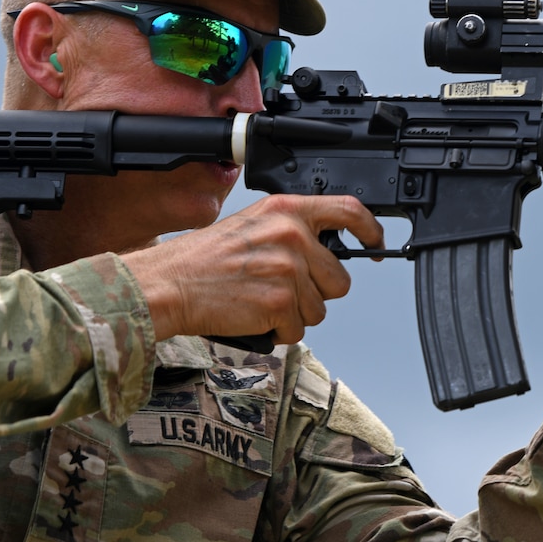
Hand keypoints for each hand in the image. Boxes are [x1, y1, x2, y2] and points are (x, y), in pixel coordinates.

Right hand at [120, 195, 383, 344]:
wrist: (168, 284)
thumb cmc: (202, 260)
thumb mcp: (253, 225)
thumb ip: (292, 229)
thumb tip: (325, 249)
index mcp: (286, 210)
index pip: (349, 210)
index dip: (369, 229)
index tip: (374, 242)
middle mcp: (292, 235)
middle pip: (338, 278)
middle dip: (316, 291)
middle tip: (279, 288)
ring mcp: (288, 269)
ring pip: (319, 309)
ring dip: (294, 313)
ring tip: (260, 300)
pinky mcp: (280, 302)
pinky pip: (298, 329)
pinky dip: (278, 331)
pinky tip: (254, 315)